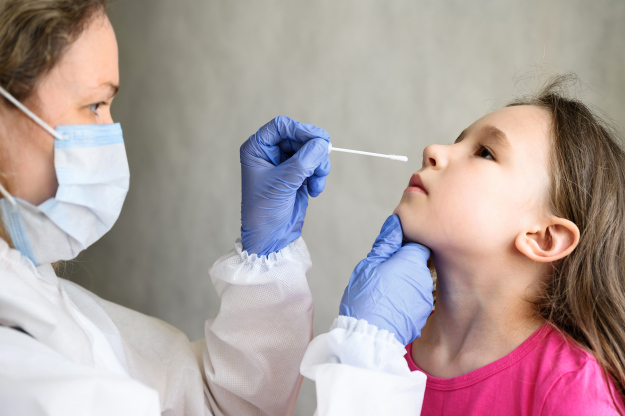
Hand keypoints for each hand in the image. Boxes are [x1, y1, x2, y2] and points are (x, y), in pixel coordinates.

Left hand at [240, 116, 330, 255]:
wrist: (270, 237)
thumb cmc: (264, 210)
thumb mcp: (283, 183)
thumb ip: (303, 161)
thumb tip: (322, 144)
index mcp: (257, 149)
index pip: (281, 127)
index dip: (301, 130)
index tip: (319, 139)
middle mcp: (270, 153)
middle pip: (300, 138)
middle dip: (314, 152)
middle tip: (323, 163)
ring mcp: (285, 164)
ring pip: (311, 151)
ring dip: (319, 166)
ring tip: (316, 183)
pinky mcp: (297, 175)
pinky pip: (315, 166)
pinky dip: (319, 176)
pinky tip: (314, 191)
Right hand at [339, 215, 433, 344]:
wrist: (368, 337)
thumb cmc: (365, 298)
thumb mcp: (369, 265)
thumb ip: (386, 243)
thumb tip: (396, 223)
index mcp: (412, 261)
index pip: (418, 244)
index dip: (405, 247)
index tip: (391, 254)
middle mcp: (424, 278)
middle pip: (418, 264)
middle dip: (404, 266)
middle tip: (383, 275)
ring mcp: (425, 298)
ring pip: (416, 283)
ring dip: (405, 284)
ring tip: (385, 293)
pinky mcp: (423, 315)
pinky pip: (416, 301)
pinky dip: (406, 301)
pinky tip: (390, 307)